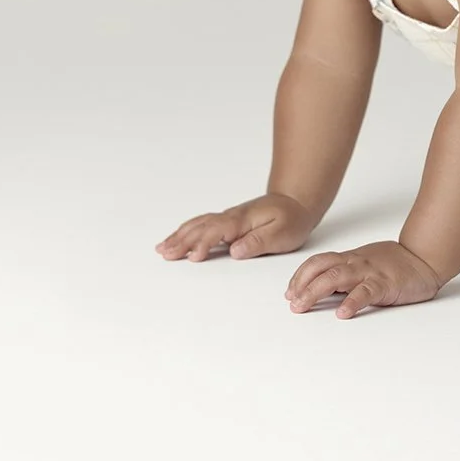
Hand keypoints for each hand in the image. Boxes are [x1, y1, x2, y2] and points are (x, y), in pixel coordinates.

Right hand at [157, 193, 318, 261]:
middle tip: (165, 254)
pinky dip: (186, 231)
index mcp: (242, 220)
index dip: (204, 244)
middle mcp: (231, 217)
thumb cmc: (291, 219)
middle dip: (182, 241)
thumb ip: (259, 241)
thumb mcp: (282, 232)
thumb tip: (236, 250)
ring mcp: (227, 218)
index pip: (217, 231)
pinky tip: (175, 239)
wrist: (296, 202)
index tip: (194, 257)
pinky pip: (201, 225)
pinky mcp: (227, 222)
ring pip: (198, 225)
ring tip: (162, 249)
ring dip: (180, 236)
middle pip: (201, 228)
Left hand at [284, 240, 442, 318]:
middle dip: (301, 286)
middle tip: (292, 304)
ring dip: (315, 292)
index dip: (300, 276)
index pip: (317, 263)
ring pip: (335, 277)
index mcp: (350, 259)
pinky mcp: (385, 284)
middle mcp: (355, 263)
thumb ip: (345, 274)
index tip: (289, 292)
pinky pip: (365, 292)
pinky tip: (342, 313)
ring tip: (302, 306)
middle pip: (321, 269)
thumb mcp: (365, 265)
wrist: (425, 257)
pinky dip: (352, 302)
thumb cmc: (395, 264)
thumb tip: (321, 289)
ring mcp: (369, 272)